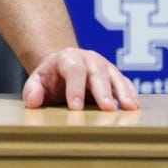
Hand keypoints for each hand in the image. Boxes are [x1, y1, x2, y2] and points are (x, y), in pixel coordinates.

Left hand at [22, 47, 139, 110]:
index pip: (73, 71)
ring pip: (115, 76)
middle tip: (107, 109)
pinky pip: (125, 83)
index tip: (75, 107)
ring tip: (129, 108)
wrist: (63, 67)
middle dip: (102, 91)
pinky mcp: (115, 76)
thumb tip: (32, 101)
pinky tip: (134, 106)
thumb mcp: (37, 81)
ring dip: (123, 92)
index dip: (75, 88)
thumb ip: (32, 90)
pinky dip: (131, 93)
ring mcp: (104, 66)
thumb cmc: (50, 78)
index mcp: (68, 58)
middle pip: (97, 73)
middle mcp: (89, 59)